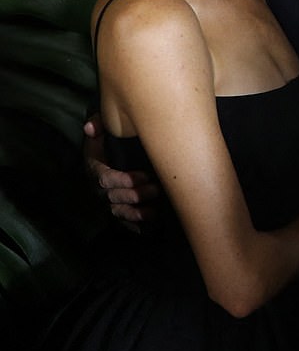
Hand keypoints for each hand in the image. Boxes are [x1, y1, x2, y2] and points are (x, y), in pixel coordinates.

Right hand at [83, 114, 160, 229]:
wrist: (107, 158)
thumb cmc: (106, 143)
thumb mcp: (100, 132)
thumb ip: (97, 125)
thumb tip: (91, 127)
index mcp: (96, 170)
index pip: (106, 179)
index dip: (124, 180)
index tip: (144, 176)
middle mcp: (101, 189)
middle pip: (115, 197)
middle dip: (135, 196)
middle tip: (155, 189)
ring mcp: (108, 202)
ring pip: (119, 212)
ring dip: (136, 213)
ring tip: (154, 211)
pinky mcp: (118, 210)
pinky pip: (124, 222)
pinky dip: (135, 225)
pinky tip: (148, 224)